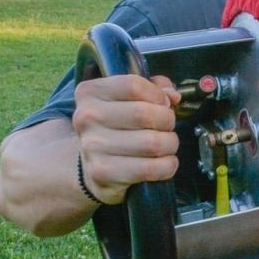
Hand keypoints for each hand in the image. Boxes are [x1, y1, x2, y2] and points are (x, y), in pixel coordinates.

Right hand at [70, 74, 181, 204]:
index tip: (163, 103)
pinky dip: (168, 165)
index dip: (158, 95)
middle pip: (145, 114)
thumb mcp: (130, 98)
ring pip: (152, 143)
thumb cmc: (118, 126)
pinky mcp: (102, 173)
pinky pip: (151, 168)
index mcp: (90, 92)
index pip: (133, 86)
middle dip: (167, 120)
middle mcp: (86, 118)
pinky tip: (162, 162)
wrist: (93, 165)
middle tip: (166, 126)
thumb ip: (155, 88)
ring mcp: (92, 147)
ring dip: (169, 144)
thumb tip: (172, 96)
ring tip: (165, 144)